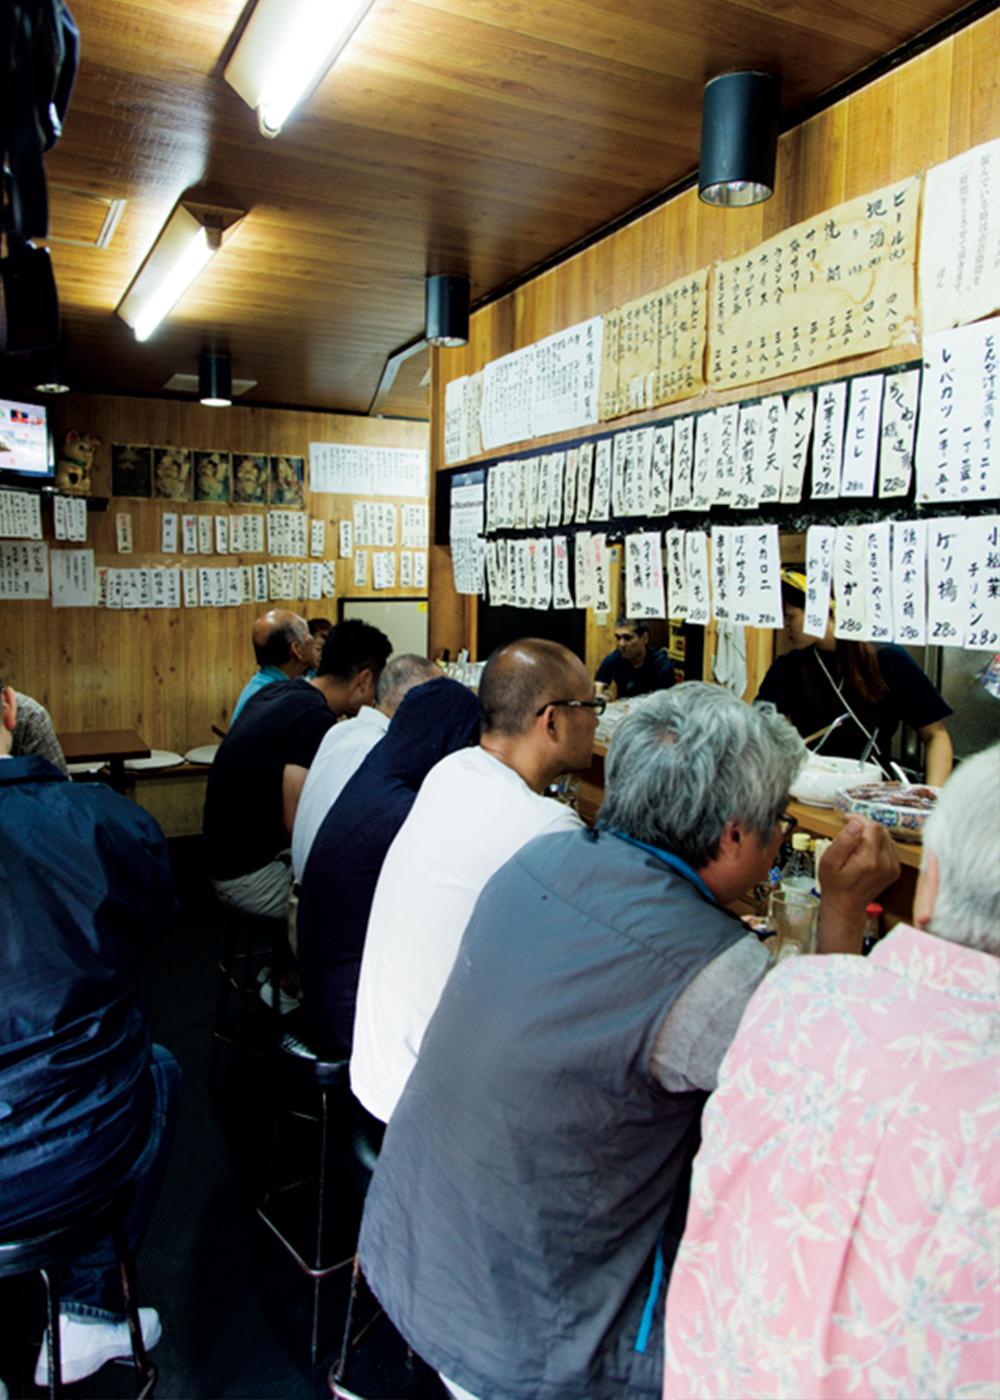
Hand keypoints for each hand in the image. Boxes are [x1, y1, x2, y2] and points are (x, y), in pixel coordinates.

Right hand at [817, 817, 899, 953]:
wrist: (846, 905)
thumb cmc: (835, 884)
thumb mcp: (829, 861)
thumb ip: (844, 840)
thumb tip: (856, 823)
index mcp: (870, 860)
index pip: (872, 826)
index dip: (859, 819)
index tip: (847, 819)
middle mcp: (886, 863)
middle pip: (881, 830)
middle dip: (865, 827)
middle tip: (849, 832)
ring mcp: (892, 867)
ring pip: (886, 837)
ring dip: (872, 835)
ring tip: (856, 843)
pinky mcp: (895, 869)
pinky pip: (889, 846)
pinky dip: (878, 844)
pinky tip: (865, 851)